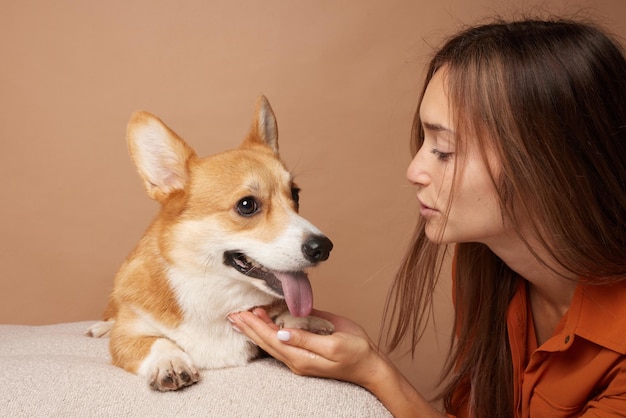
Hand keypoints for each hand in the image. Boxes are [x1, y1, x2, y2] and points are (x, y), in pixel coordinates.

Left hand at [228, 308, 384, 387]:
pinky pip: (282, 343)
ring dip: (256, 330)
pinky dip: (269, 332)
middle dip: (249, 327)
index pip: (271, 339)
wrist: (370, 366)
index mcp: (301, 357)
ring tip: (241, 320)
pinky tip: (264, 325)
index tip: (242, 313)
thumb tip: (281, 332)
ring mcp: (300, 359)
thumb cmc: (356, 353)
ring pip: (271, 344)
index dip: (255, 325)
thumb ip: (306, 338)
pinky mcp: (305, 354)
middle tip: (233, 314)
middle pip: (266, 342)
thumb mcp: (333, 344)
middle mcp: (296, 359)